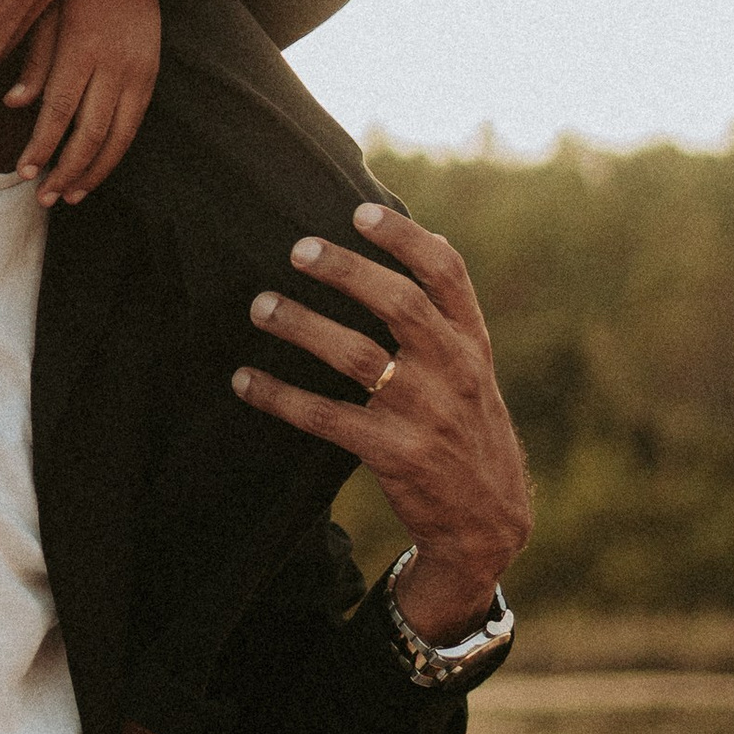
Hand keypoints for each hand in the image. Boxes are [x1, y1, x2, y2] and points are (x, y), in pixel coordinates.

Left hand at [3, 0, 161, 204]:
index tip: (23, 172)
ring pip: (119, 136)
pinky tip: (96, 170)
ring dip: (94, 171)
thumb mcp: (45, 12)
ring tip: (70, 196)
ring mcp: (138, 71)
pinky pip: (134, 124)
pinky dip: (115, 152)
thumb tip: (14, 104)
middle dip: (66, 171)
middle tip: (44, 198)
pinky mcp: (151, 75)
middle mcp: (114, 64)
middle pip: (91, 133)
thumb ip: (34, 60)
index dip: (41, 147)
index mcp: (82, 47)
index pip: (59, 111)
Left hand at [231, 203, 532, 639]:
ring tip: (260, 305)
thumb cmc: (466, 429)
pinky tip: (245, 381)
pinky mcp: (396, 454)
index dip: (405, 238)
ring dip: (304, 327)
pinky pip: (328, 418)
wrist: (488, 523)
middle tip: (299, 249)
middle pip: (402, 305)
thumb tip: (417, 239)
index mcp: (474, 343)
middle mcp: (455, 371)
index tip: (360, 210)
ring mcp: (427, 413)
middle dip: (349, 272)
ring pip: (359, 357)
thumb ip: (446, 317)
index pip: (448, 274)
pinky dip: (282, 396)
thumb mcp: (474, 371)